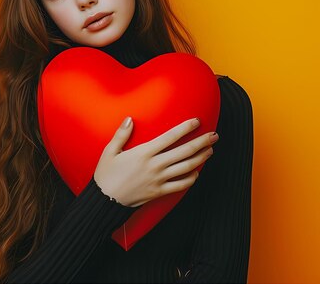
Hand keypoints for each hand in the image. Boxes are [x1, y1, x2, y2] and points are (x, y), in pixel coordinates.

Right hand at [94, 117, 218, 206]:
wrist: (105, 200)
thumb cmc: (106, 174)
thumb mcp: (109, 151)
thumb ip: (121, 134)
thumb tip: (130, 119)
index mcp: (143, 152)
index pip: (170, 136)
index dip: (185, 128)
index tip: (197, 121)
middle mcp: (154, 165)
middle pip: (184, 151)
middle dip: (201, 142)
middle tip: (214, 135)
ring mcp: (158, 179)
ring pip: (186, 167)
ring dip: (201, 158)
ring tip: (210, 150)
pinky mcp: (159, 192)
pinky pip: (180, 185)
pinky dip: (191, 178)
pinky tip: (197, 172)